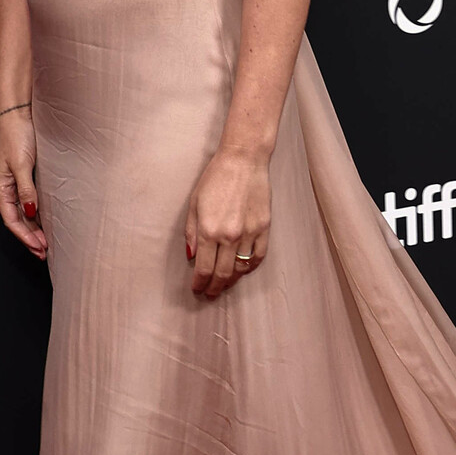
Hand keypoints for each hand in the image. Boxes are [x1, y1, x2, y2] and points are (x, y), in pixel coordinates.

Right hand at [0, 109, 47, 259]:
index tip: (38, 248)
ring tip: (46, 243)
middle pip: (17, 221)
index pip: (11, 220)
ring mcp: (16, 184)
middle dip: (30, 238)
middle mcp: (7, 189)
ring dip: (34, 230)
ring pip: (24, 214)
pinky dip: (37, 216)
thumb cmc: (16, 136)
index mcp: (1, 188)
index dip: (25, 236)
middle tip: (44, 253)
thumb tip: (31, 212)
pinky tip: (46, 222)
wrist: (19, 115)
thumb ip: (26, 189)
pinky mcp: (26, 177)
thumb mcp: (21, 165)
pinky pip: (30, 203)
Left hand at [186, 148, 269, 297]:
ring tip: (225, 284)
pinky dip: (250, 267)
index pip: (204, 268)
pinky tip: (243, 270)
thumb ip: (192, 232)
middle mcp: (230, 236)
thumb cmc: (215, 178)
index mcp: (209, 230)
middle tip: (210, 294)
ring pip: (241, 268)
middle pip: (222, 273)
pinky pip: (258, 256)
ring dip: (231, 280)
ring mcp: (249, 233)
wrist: (243, 160)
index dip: (199, 283)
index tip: (197, 288)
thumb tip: (191, 255)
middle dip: (214, 287)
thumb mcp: (194, 203)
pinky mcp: (264, 228)